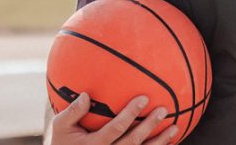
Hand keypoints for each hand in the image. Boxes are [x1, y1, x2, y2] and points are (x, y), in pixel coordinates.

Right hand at [51, 93, 179, 144]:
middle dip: (149, 126)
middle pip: (132, 142)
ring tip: (175, 128)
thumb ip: (72, 112)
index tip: (143, 98)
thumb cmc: (63, 141)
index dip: (130, 114)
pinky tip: (170, 142)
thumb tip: (85, 95)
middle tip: (163, 110)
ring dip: (160, 142)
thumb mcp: (60, 127)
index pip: (116, 128)